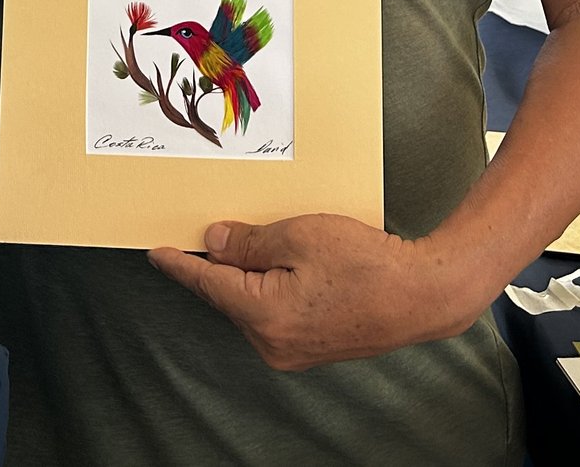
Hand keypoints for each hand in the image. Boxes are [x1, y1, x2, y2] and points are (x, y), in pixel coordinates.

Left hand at [148, 214, 490, 371]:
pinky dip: (269, 289)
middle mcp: (273, 344)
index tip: (157, 252)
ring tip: (255, 241)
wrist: (422, 295)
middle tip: (211, 229)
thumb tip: (214, 243)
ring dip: (248, 276)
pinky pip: (274, 313)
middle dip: (219, 265)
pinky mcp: (311, 347)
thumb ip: (250, 242)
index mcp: (264, 317)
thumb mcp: (299, 236)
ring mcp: (293, 351)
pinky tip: (280, 265)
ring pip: (252, 305)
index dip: (180, 265)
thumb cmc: (367, 264)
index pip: (208, 285)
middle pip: (229, 296)